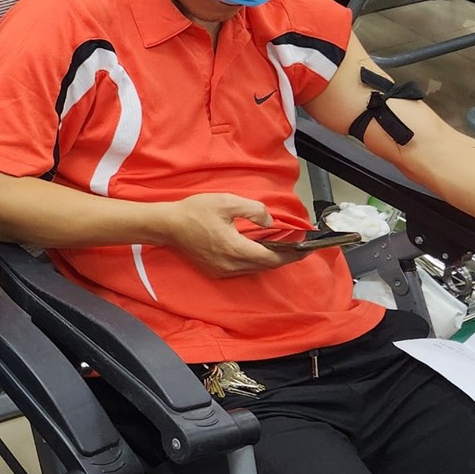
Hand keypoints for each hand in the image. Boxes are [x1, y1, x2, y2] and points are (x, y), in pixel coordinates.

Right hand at [157, 193, 293, 276]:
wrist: (167, 226)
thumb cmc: (195, 212)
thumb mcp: (227, 202)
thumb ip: (254, 210)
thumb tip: (270, 221)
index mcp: (236, 249)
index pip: (272, 257)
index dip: (291, 254)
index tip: (307, 249)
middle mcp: (231, 266)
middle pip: (265, 266)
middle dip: (284, 257)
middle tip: (299, 247)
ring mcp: (222, 271)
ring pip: (254, 269)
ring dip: (269, 260)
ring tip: (283, 248)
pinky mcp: (215, 271)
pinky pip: (242, 269)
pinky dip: (255, 261)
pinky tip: (259, 250)